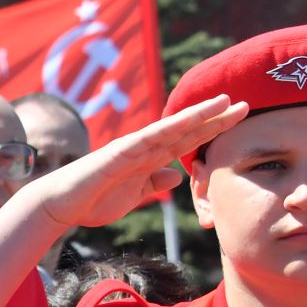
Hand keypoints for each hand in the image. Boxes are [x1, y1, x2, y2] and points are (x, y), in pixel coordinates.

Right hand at [24, 96, 248, 229]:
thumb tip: (176, 175)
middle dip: (216, 118)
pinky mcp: (119, 153)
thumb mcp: (133, 196)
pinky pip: (149, 138)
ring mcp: (133, 148)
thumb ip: (153, 183)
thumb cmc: (92, 200)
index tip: (238, 119)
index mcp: (150, 159)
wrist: (60, 204)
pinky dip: (169, 128)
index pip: (187, 142)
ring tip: (225, 102)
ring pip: (172, 128)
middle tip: (246, 104)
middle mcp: (145, 148)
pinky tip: (188, 120)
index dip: (213, 130)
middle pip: (187, 130)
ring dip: (199, 115)